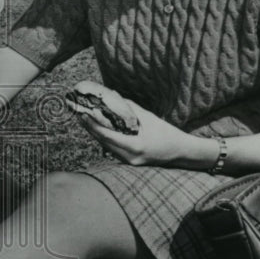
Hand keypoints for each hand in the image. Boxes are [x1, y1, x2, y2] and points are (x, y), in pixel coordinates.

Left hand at [71, 94, 194, 167]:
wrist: (181, 153)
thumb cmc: (168, 134)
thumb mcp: (149, 119)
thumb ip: (130, 108)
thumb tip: (114, 96)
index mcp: (135, 147)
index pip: (108, 136)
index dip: (93, 125)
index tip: (83, 114)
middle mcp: (130, 157)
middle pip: (103, 143)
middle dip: (90, 128)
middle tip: (79, 115)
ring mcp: (129, 162)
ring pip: (106, 147)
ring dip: (96, 134)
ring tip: (85, 120)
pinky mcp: (129, 162)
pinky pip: (112, 150)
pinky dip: (105, 139)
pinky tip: (98, 130)